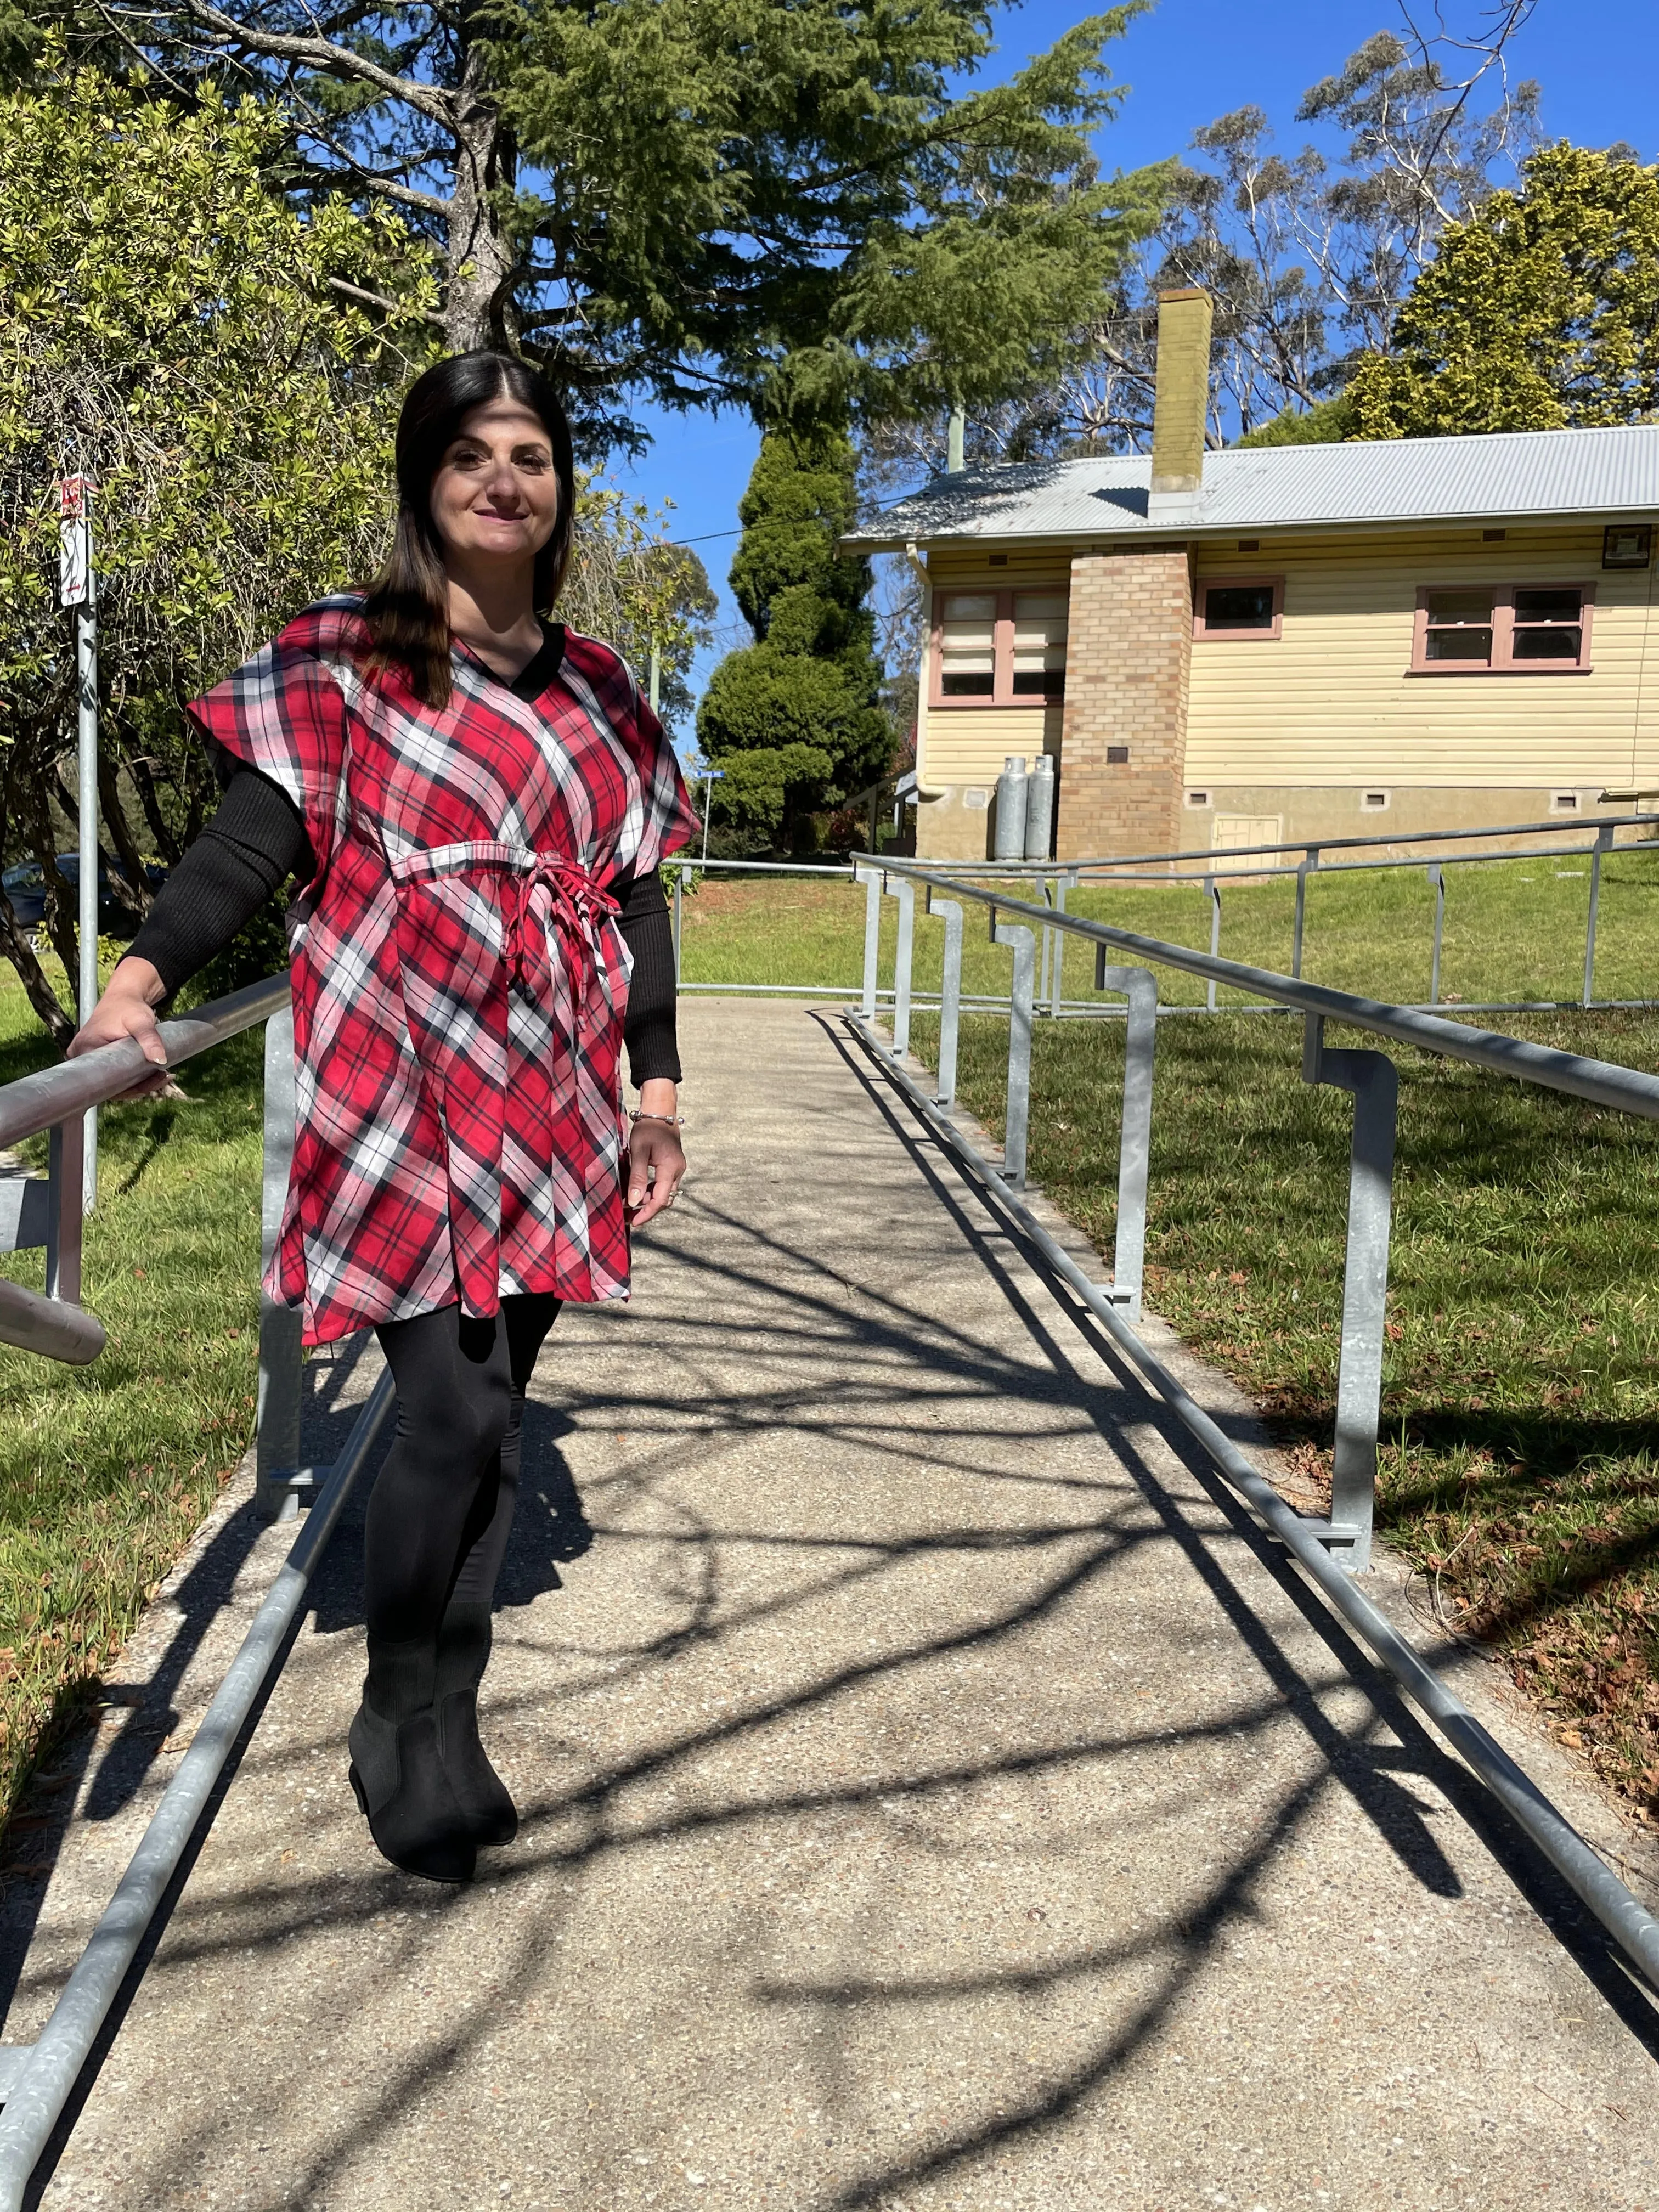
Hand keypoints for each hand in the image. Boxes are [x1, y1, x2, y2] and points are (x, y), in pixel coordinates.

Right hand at [66, 958, 170, 1099]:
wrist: (125, 996)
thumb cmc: (129, 1007)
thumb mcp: (141, 1021)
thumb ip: (149, 1039)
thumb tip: (160, 1061)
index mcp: (85, 1048)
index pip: (103, 1081)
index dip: (128, 1089)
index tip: (150, 1085)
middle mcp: (80, 1056)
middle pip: (108, 1084)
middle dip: (137, 1086)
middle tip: (162, 1079)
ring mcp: (87, 1058)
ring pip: (113, 1081)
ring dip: (137, 1083)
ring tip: (161, 1076)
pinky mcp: (97, 1059)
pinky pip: (114, 1075)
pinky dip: (133, 1077)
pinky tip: (153, 1075)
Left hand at [625, 1112, 684, 1229]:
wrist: (660, 1111)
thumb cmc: (647, 1128)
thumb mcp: (638, 1152)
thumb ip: (637, 1178)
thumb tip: (634, 1202)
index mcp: (670, 1168)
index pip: (660, 1200)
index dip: (646, 1213)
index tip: (633, 1222)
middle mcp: (678, 1170)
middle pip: (665, 1200)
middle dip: (648, 1210)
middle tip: (629, 1217)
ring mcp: (677, 1168)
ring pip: (665, 1193)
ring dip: (649, 1201)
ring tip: (630, 1206)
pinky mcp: (673, 1165)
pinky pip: (664, 1184)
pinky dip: (652, 1191)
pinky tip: (639, 1192)